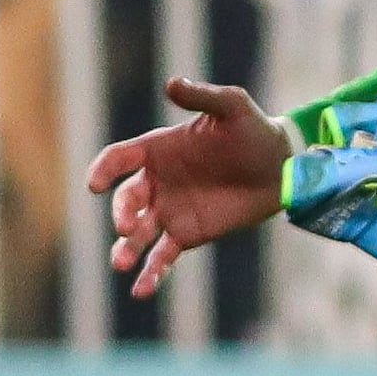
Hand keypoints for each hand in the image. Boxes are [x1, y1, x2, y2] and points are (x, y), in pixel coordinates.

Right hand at [86, 75, 286, 298]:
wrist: (282, 168)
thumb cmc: (254, 131)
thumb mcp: (231, 107)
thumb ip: (201, 97)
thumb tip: (171, 84)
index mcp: (158, 150)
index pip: (119, 159)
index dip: (103, 170)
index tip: (95, 184)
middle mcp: (157, 182)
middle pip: (124, 200)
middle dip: (120, 214)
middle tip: (127, 226)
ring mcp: (169, 211)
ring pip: (136, 234)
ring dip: (124, 249)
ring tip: (121, 264)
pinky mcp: (186, 235)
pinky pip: (161, 257)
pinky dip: (150, 274)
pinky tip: (140, 292)